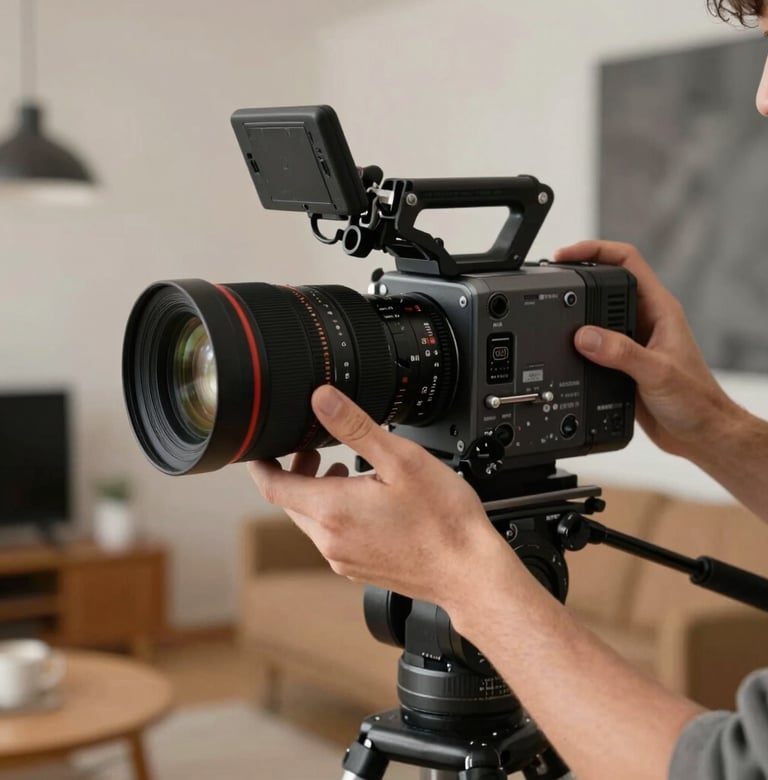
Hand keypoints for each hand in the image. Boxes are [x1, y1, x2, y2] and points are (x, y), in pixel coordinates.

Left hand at [248, 385, 514, 608]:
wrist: (469, 572)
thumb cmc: (443, 520)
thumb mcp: (400, 459)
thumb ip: (355, 427)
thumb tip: (321, 399)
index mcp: (332, 511)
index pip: (273, 486)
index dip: (262, 463)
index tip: (263, 447)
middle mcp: (331, 541)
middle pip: (291, 502)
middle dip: (296, 472)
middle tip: (316, 448)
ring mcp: (344, 559)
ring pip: (312, 520)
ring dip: (318, 492)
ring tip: (343, 470)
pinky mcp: (359, 569)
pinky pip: (333, 537)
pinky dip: (336, 514)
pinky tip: (365, 501)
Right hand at [554, 240, 738, 459]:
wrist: (699, 435)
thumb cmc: (696, 401)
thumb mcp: (657, 373)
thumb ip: (621, 354)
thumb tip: (584, 336)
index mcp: (660, 310)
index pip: (627, 262)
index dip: (595, 250)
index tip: (566, 256)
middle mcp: (645, 321)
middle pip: (606, 284)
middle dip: (577, 277)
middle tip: (550, 279)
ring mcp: (632, 342)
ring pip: (596, 315)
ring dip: (574, 313)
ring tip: (549, 309)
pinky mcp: (621, 364)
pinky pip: (593, 344)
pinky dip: (574, 343)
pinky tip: (561, 348)